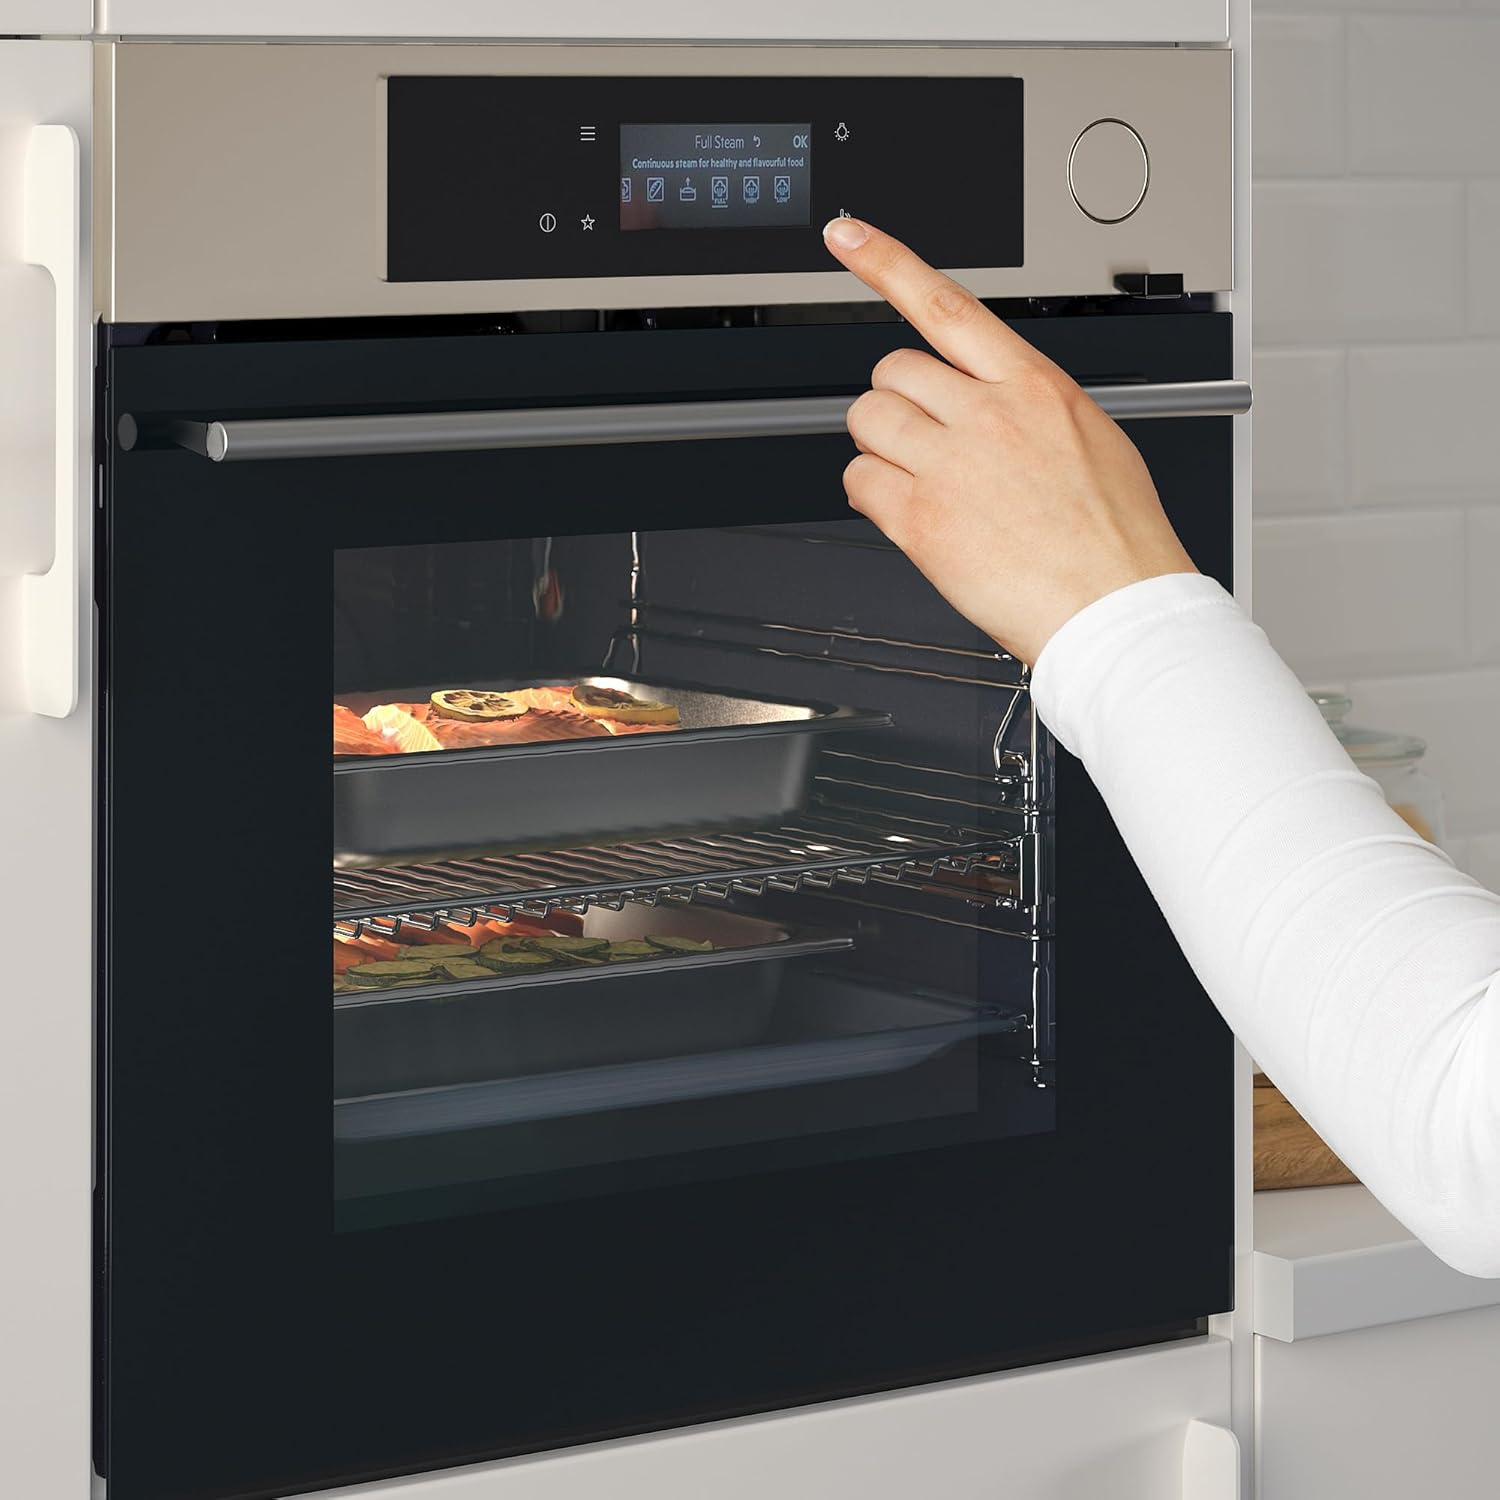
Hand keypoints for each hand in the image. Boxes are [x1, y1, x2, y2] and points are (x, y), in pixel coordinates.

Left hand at [822, 217, 1196, 666]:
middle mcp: (987, 415)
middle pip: (892, 371)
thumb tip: (988, 399)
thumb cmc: (1116, 539)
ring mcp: (950, 466)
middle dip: (898, 402)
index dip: (885, 261)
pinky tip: (910, 514)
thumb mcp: (1092, 439)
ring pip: (867, 420)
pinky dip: (872, 494)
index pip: (945, 302)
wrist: (1117, 608)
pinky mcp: (921, 520)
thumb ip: (1029, 407)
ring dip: (881, 446)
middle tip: (926, 441)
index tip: (846, 234)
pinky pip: (858, 481)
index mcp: (1033, 386)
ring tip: (923, 481)